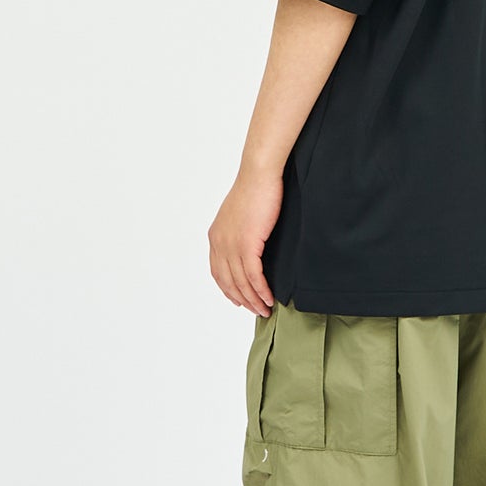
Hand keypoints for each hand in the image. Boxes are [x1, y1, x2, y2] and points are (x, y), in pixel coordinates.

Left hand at [208, 166, 280, 315]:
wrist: (259, 175)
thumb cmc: (256, 189)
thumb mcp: (242, 214)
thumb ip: (241, 232)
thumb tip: (252, 244)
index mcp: (216, 236)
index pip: (218, 272)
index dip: (229, 289)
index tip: (240, 300)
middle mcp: (219, 243)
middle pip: (228, 282)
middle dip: (243, 300)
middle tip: (256, 310)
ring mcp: (231, 244)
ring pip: (241, 282)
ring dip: (253, 299)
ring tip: (265, 309)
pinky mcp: (247, 244)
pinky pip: (253, 275)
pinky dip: (261, 289)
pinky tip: (269, 297)